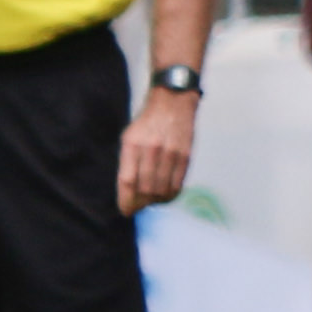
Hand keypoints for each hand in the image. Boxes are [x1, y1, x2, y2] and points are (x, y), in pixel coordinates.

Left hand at [116, 88, 197, 216]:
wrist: (173, 101)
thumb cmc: (148, 121)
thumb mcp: (130, 137)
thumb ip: (129, 162)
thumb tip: (130, 191)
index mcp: (132, 144)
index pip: (127, 181)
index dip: (126, 200)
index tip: (125, 211)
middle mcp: (151, 149)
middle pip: (146, 189)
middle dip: (141, 203)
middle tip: (140, 206)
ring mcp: (170, 152)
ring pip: (162, 189)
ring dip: (156, 200)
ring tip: (153, 200)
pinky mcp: (185, 155)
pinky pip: (178, 183)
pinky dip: (171, 194)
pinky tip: (166, 194)